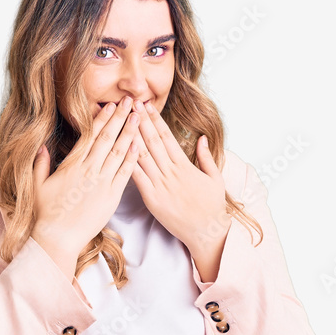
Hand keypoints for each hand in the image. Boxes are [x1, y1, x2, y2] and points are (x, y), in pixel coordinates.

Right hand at [31, 97, 140, 274]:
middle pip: (106, 138)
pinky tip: (140, 145)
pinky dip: (132, 158)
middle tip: (130, 101)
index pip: (89, 136)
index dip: (102, 119)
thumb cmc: (46, 214)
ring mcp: (101, 183)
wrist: (58, 237)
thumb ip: (41, 164)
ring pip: (118, 152)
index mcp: (71, 165)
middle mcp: (88, 170)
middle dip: (119, 118)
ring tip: (139, 117)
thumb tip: (41, 146)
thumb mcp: (38, 185)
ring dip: (130, 133)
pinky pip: (124, 174)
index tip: (110, 106)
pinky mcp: (111, 196)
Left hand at [130, 100, 231, 260]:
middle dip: (141, 120)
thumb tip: (202, 138)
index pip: (167, 137)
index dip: (156, 119)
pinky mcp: (152, 199)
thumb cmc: (212, 206)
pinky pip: (138, 177)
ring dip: (131, 136)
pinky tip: (121, 149)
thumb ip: (206, 157)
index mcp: (185, 165)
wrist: (207, 231)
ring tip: (122, 119)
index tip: (147, 105)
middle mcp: (171, 172)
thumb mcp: (215, 178)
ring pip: (142, 155)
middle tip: (131, 103)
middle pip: (152, 141)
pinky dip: (129, 162)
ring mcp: (161, 185)